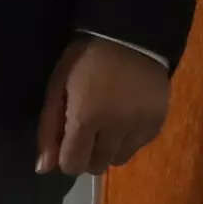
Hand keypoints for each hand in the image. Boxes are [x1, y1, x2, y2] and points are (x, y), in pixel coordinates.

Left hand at [38, 38, 174, 175]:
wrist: (131, 35)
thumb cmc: (86, 59)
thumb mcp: (58, 87)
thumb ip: (49, 129)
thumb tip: (44, 169)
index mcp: (85, 118)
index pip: (72, 165)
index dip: (67, 156)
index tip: (69, 139)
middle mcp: (115, 128)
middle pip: (97, 167)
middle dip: (88, 153)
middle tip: (89, 128)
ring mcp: (140, 126)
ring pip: (119, 159)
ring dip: (110, 148)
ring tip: (109, 122)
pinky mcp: (158, 122)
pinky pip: (139, 146)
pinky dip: (130, 138)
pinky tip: (127, 115)